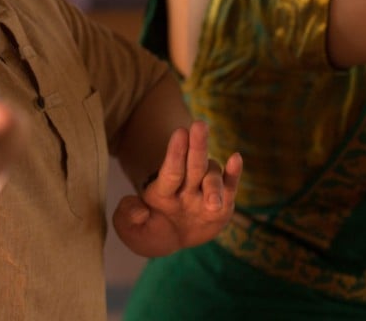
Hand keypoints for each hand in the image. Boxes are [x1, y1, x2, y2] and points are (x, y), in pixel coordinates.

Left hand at [111, 120, 241, 257]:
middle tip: (199, 125)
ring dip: (213, 185)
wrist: (170, 240)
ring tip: (212, 203)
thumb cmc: (148, 231)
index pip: (170, 170)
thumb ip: (128, 217)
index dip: (175, 152)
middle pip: (193, 164)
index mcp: (162, 191)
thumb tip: (140, 210)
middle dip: (197, 145)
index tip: (180, 132)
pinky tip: (236, 159)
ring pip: (212, 180)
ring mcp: (204, 195)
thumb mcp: (130, 230)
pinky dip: (234, 173)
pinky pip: (230, 187)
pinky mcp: (223, 204)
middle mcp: (184, 188)